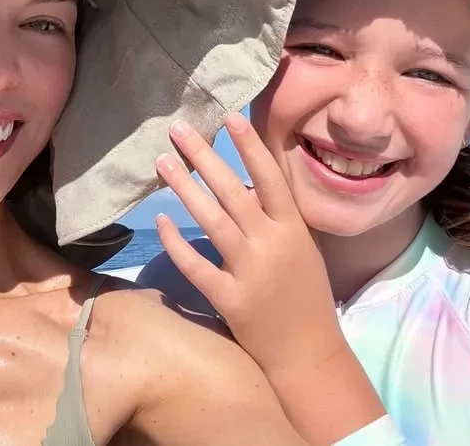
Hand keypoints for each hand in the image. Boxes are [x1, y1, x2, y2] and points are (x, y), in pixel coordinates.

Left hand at [153, 113, 341, 370]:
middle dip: (204, 157)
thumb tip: (240, 185)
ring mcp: (249, 272)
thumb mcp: (299, 248)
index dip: (250, 146)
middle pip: (232, 192)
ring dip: (185, 188)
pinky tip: (160, 220)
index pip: (269, 178)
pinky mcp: (230, 299)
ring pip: (211, 221)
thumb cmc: (304, 294)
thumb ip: (272, 218)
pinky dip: (177, 242)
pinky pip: (196, 265)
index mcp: (293, 229)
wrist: (309, 353)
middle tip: (178, 129)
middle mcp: (271, 245)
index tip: (229, 116)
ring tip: (162, 162)